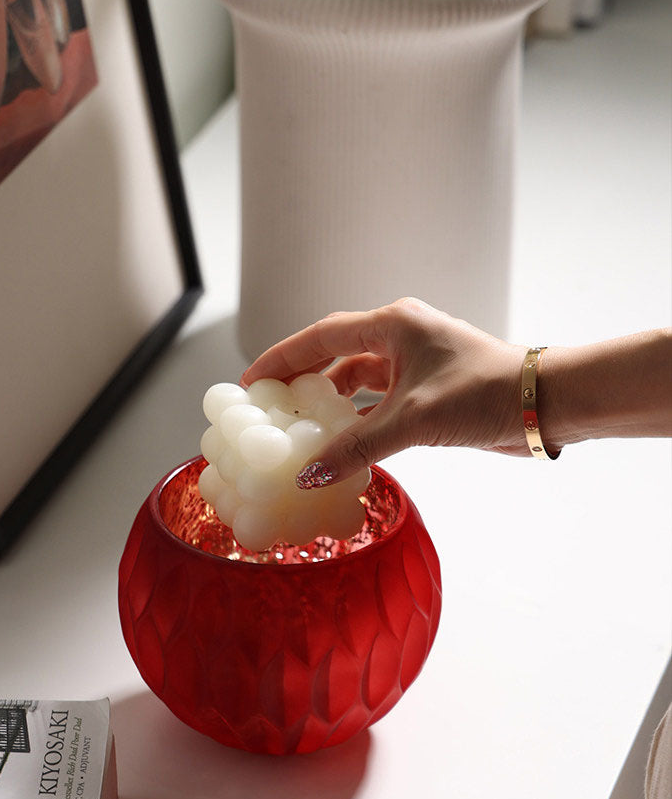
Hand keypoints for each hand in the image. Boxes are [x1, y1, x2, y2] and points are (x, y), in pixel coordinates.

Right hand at [241, 298, 528, 484]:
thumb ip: (358, 446)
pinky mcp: (428, 389)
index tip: (253, 380)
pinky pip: (380, 401)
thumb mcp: (414, 420)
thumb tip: (309, 474)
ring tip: (299, 427)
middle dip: (301, 379)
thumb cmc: (487, 392)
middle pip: (335, 354)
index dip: (283, 357)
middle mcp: (401, 337)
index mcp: (394, 325)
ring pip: (358, 379)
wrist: (544, 405)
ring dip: (331, 402)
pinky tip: (342, 443)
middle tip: (269, 405)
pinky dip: (359, 420)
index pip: (321, 336)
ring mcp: (416, 363)